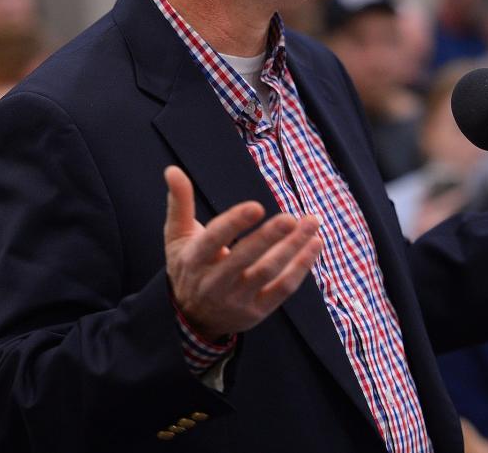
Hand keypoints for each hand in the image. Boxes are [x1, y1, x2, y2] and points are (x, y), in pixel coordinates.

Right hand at [163, 165, 322, 340]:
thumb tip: (172, 169)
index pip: (213, 240)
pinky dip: (302, 266)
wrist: (192, 318)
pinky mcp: (257, 311)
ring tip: (311, 223)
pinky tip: (315, 243)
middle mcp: (214, 282)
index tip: (257, 206)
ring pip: (268, 272)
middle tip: (292, 218)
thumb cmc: (188, 265)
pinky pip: (283, 289)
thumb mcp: (177, 236)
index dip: (234, 223)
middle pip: (244, 260)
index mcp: (193, 260)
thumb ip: (179, 202)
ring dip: (293, 248)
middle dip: (269, 238)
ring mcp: (237, 299)